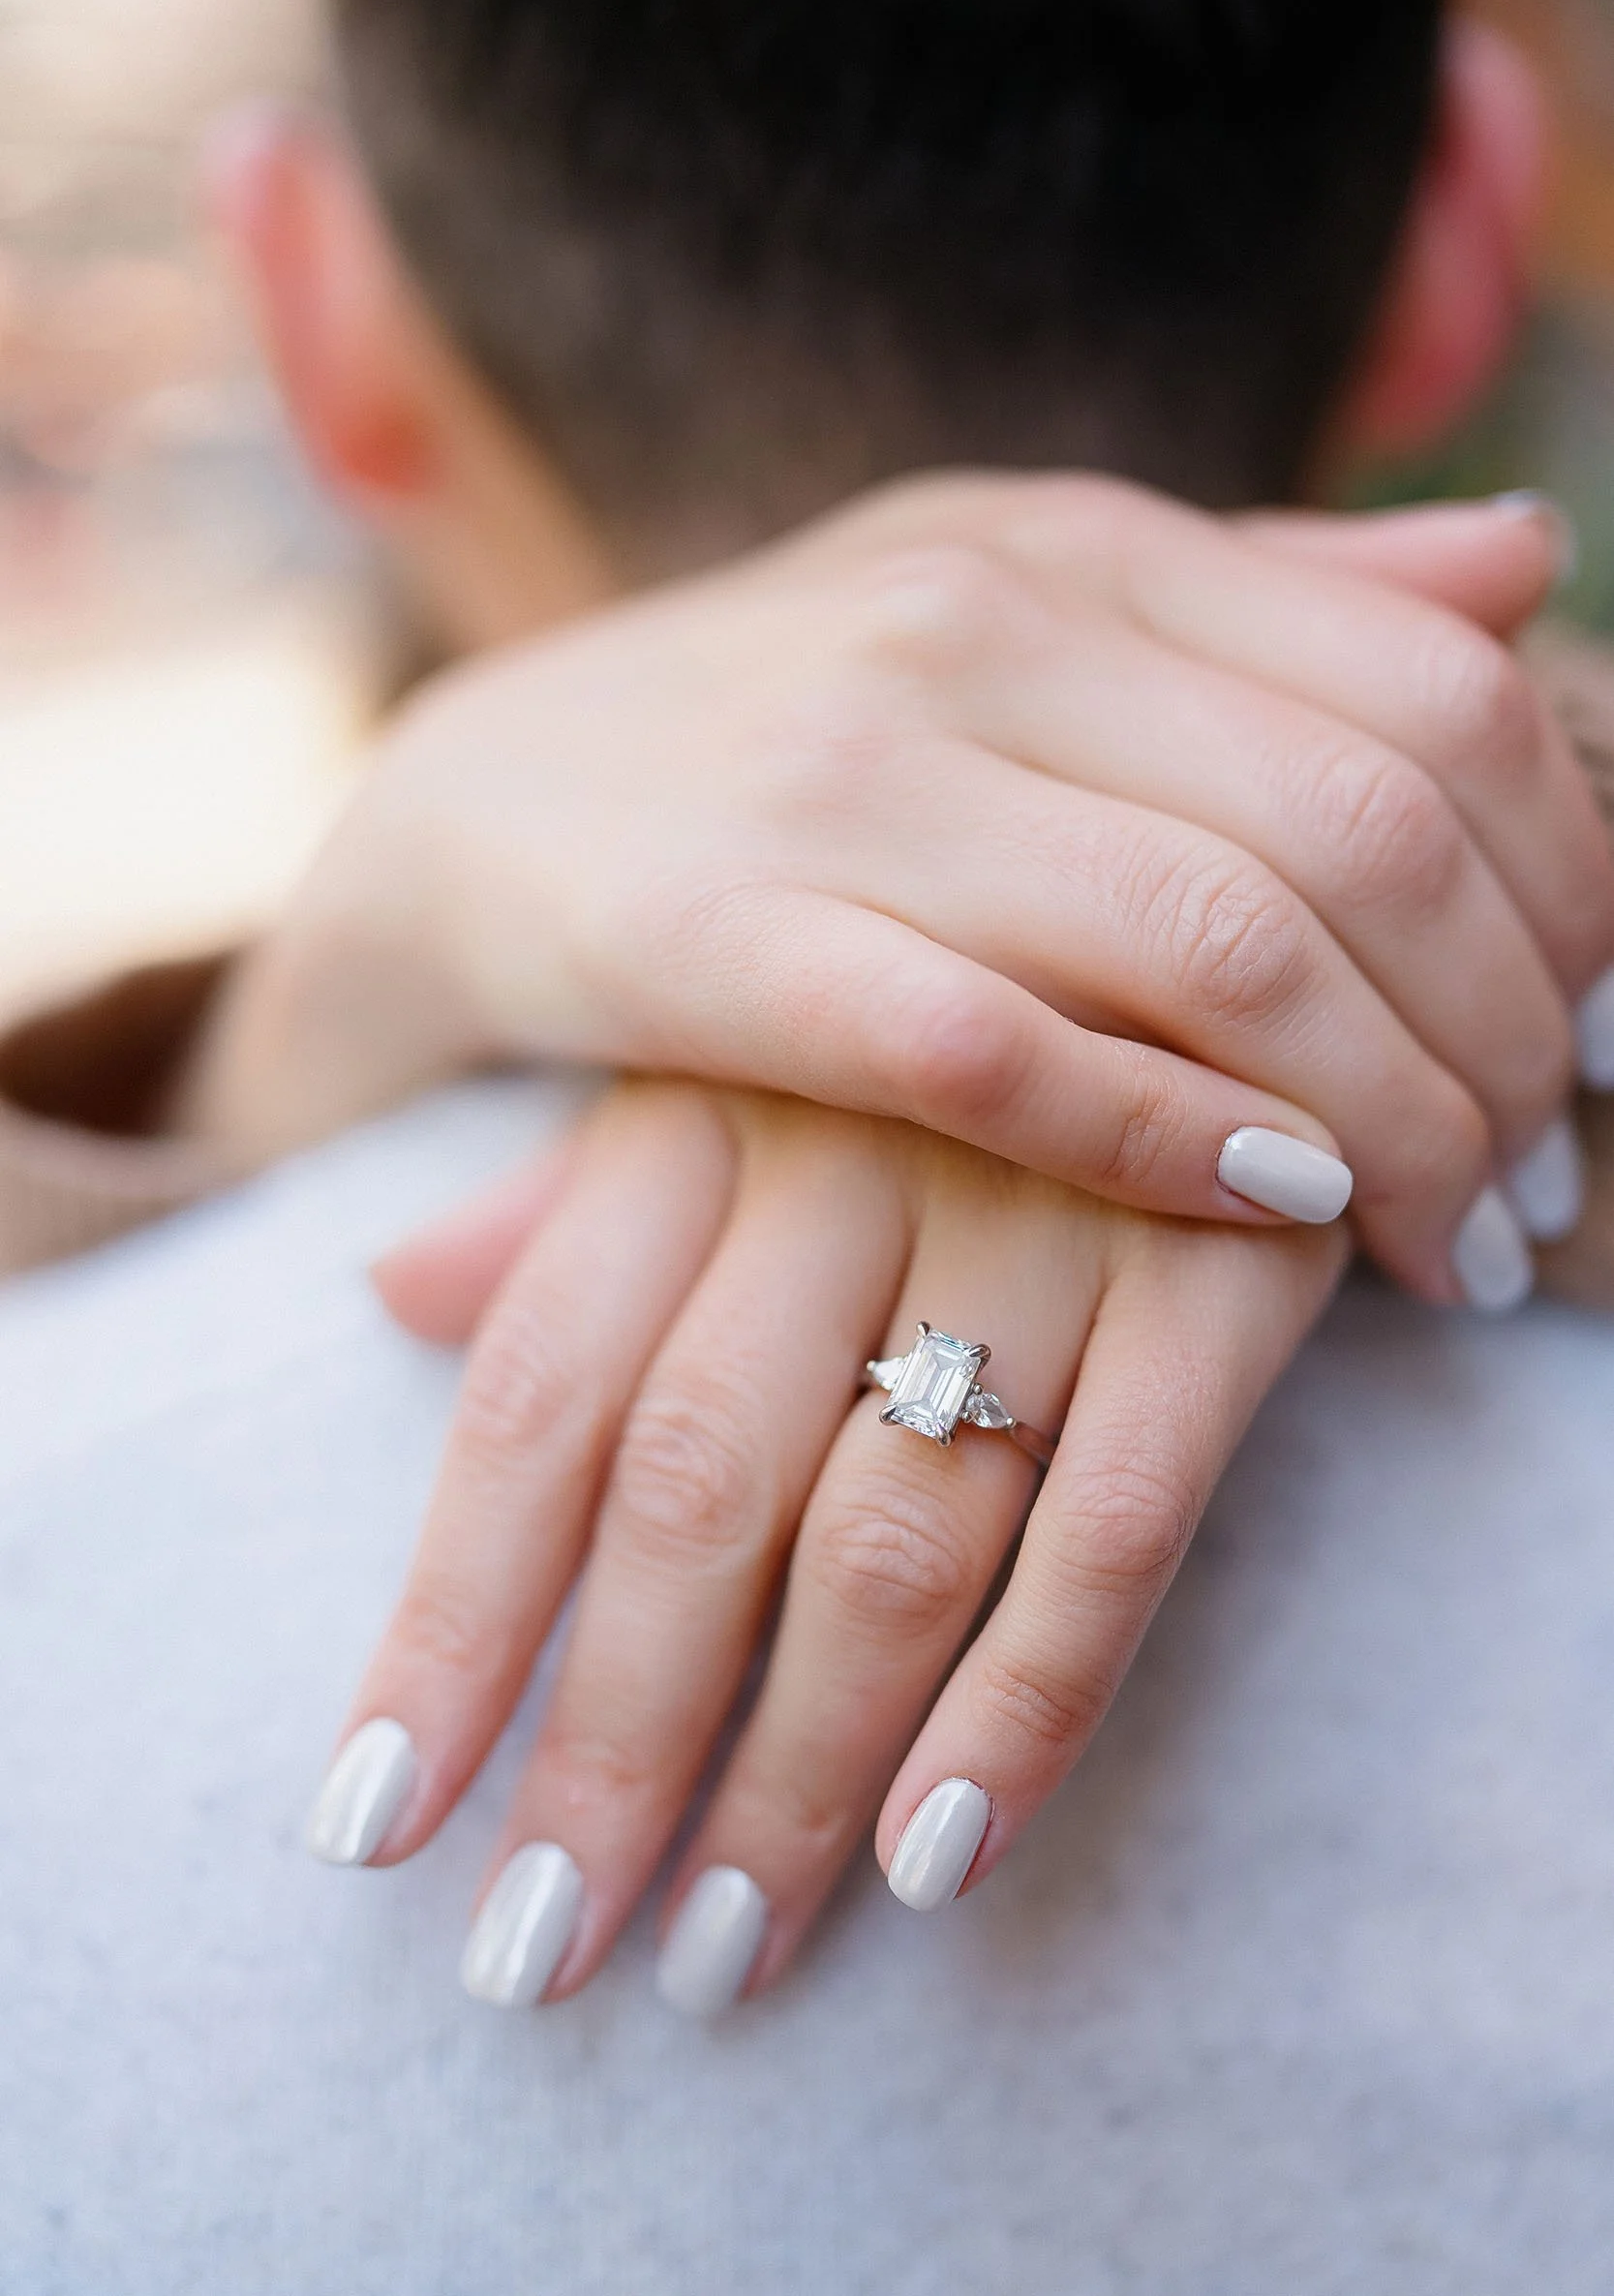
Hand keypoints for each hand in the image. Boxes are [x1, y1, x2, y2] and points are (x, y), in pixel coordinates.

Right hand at [187, 473, 1612, 1302]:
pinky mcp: (726, 941)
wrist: (479, 806)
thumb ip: (1264, 594)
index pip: (1436, 694)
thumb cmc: (791, 724)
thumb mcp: (1017, 603)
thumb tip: (1524, 568)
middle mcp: (978, 632)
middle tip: (1535, 1183)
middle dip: (1507, 1038)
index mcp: (1077, 546)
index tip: (1594, 1031)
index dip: (1571, 885)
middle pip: (1366, 833)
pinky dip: (1175, 1144)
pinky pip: (1007, 1058)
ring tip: (1449, 1242)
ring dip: (1388, 1123)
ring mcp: (846, 780)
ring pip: (1226, 948)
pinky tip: (1278, 1217)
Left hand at [302, 1080, 1345, 2012]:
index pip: (536, 1395)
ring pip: (893, 1531)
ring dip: (797, 1767)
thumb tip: (386, 1296)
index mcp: (701, 1103)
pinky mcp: (1223, 1268)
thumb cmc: (925, 1024)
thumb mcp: (733, 1055)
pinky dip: (1031, 1697)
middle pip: (692, 1490)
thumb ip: (572, 1197)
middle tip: (534, 1953)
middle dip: (608, 1741)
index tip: (371, 1828)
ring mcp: (1046, 1206)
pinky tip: (940, 1857)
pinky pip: (1121, 1518)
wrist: (1224, 877)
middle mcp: (849, 1150)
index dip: (449, 1620)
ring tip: (718, 1954)